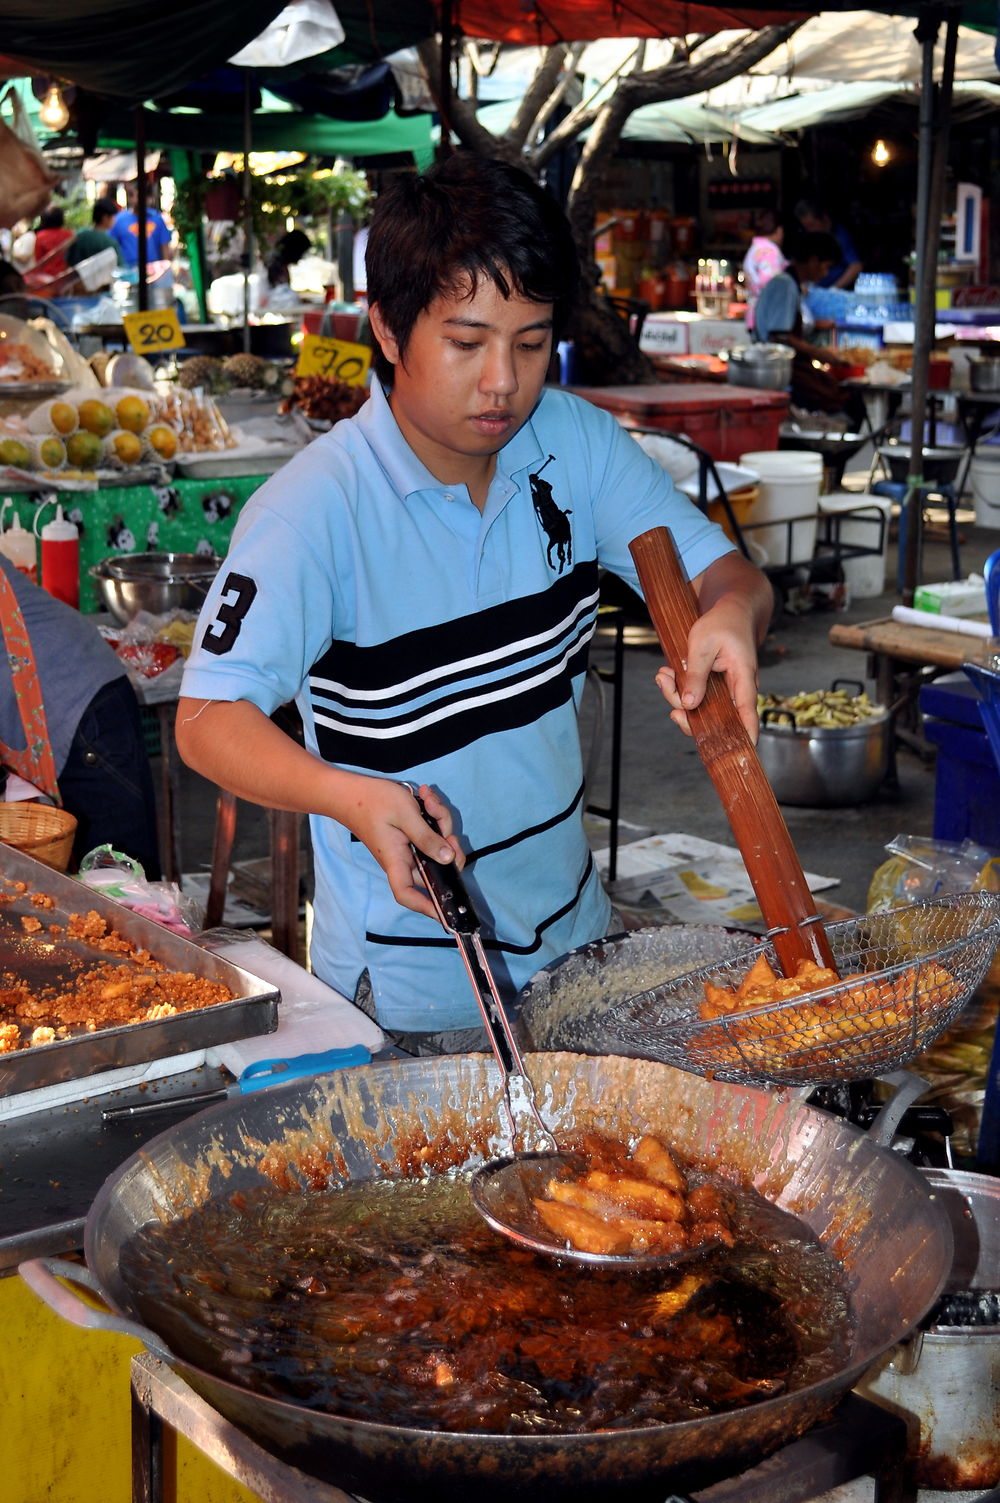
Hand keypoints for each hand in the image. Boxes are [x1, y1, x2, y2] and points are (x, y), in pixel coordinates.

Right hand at [337, 777, 464, 922]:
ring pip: (437, 846)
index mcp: (396, 860)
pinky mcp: (411, 836)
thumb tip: (448, 858)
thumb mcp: (404, 814)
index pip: (407, 893)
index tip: (446, 914)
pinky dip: (433, 815)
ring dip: (441, 822)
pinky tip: (425, 797)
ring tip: (427, 800)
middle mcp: (403, 859)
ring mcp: (408, 848)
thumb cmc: (372, 801)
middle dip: (449, 847)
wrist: (352, 791)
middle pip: (435, 868)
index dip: (426, 907)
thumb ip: (427, 837)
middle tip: (446, 828)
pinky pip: (431, 832)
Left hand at [653, 598, 760, 743]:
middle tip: (667, 691)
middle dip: (687, 713)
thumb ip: (696, 676)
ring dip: (677, 695)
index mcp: (743, 678)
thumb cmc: (721, 623)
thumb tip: (689, 705)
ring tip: (662, 674)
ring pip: (701, 707)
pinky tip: (667, 674)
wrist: (731, 609)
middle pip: (717, 718)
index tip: (740, 755)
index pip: (748, 714)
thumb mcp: (702, 645)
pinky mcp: (715, 686)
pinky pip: (696, 696)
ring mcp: (726, 689)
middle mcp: (738, 689)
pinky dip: (679, 688)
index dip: (745, 736)